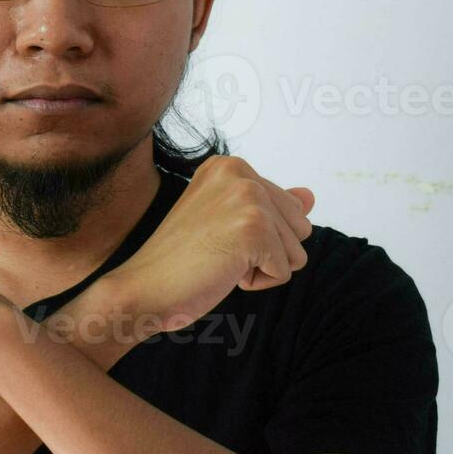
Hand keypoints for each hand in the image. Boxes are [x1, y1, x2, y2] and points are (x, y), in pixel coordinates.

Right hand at [99, 155, 313, 338]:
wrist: (143, 288)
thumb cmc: (180, 261)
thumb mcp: (228, 224)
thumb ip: (270, 206)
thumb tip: (310, 196)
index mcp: (230, 165)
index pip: (288, 209)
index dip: (257, 238)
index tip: (213, 237)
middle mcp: (239, 171)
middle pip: (299, 227)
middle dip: (266, 251)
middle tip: (216, 251)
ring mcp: (247, 197)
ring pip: (296, 251)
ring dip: (261, 268)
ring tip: (218, 260)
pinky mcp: (254, 228)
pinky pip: (285, 271)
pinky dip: (257, 283)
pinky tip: (221, 272)